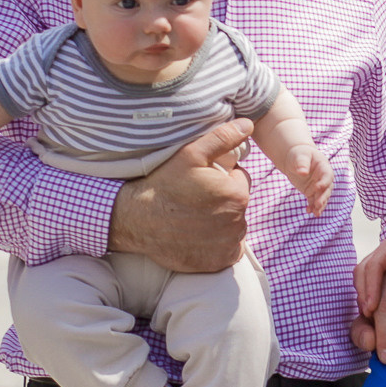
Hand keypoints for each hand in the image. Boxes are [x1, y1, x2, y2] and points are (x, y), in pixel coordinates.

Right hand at [108, 119, 252, 272]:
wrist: (137, 219)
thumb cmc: (163, 184)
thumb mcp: (191, 153)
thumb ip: (223, 137)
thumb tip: (248, 123)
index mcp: (237, 194)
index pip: (241, 181)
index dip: (222, 179)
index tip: (201, 183)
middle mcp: (238, 222)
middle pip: (237, 205)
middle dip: (223, 200)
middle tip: (195, 200)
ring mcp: (227, 244)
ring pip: (234, 227)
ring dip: (222, 222)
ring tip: (194, 216)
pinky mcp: (217, 262)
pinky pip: (228, 250)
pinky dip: (219, 245)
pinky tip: (198, 236)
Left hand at [283, 144, 333, 215]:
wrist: (295, 159)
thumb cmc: (299, 154)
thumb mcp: (300, 156)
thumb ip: (302, 163)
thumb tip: (302, 172)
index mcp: (323, 167)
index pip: (327, 176)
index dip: (324, 182)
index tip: (317, 187)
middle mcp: (323, 178)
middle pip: (327, 189)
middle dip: (323, 197)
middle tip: (318, 204)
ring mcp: (318, 186)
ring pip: (321, 197)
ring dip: (320, 205)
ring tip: (316, 214)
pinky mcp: (311, 192)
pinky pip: (313, 201)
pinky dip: (312, 207)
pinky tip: (308, 211)